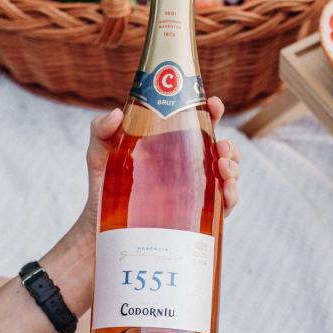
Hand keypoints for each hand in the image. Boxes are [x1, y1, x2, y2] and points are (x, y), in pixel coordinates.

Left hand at [76, 97, 241, 237]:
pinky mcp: (195, 218)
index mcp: (171, 147)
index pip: (199, 125)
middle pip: (221, 151)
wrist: (100, 228)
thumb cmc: (103, 187)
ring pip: (228, 176)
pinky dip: (231, 196)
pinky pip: (223, 206)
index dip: (211, 112)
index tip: (213, 104)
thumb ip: (101, 130)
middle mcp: (188, 168)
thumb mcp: (99, 154)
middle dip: (229, 146)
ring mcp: (195, 193)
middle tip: (221, 146)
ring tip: (223, 167)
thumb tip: (117, 113)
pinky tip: (226, 190)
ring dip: (234, 168)